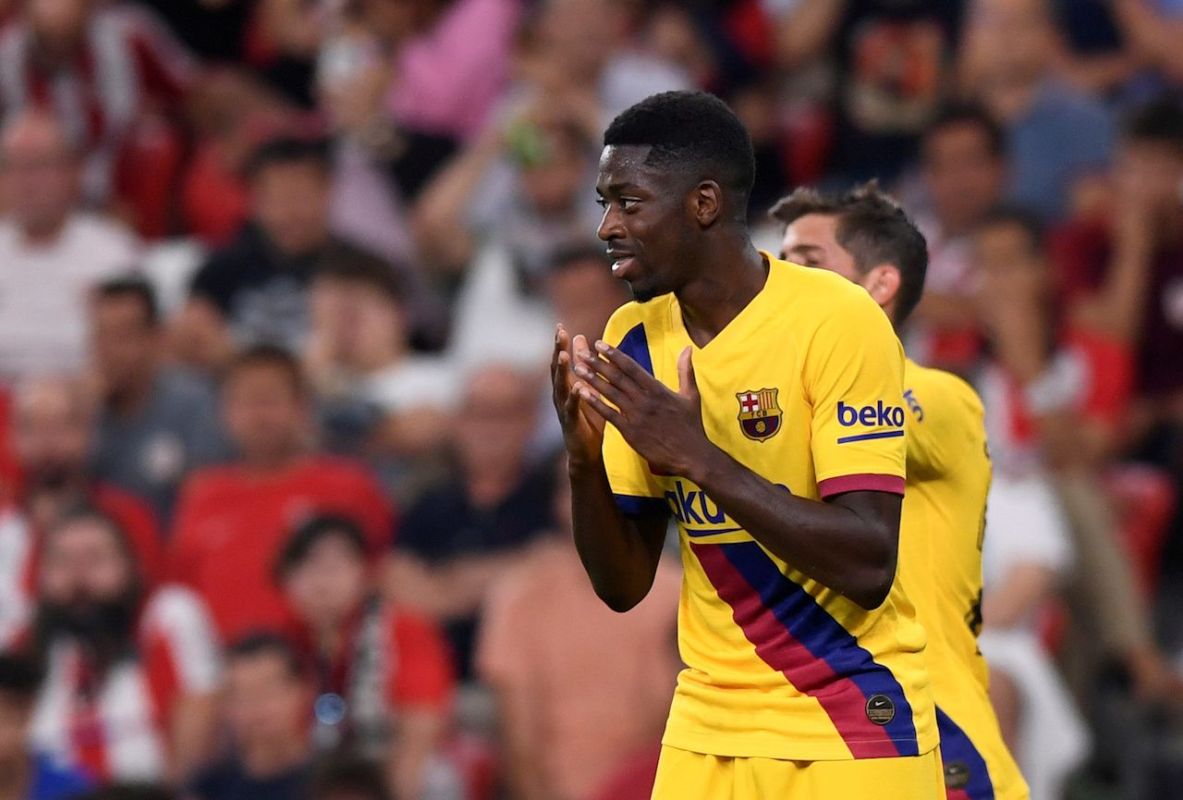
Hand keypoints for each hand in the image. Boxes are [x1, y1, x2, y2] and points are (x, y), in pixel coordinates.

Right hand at [551, 325, 605, 466]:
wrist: (586, 452)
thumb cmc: (588, 419)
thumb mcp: (588, 388)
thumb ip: (584, 365)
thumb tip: (581, 339)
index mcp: (566, 386)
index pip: (562, 361)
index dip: (560, 344)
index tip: (560, 326)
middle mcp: (561, 395)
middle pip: (557, 369)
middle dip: (558, 351)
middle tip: (559, 333)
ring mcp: (563, 408)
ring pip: (561, 386)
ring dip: (563, 370)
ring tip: (565, 355)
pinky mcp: (570, 422)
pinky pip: (571, 408)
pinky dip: (574, 396)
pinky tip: (578, 386)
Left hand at [574, 341, 715, 478]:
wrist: (691, 455)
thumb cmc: (691, 425)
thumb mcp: (691, 395)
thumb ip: (686, 370)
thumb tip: (688, 348)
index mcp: (657, 389)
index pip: (631, 367)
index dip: (614, 354)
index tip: (600, 344)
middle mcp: (644, 399)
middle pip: (617, 377)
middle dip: (597, 363)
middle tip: (581, 351)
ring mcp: (636, 415)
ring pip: (610, 393)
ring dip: (592, 380)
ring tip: (578, 368)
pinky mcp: (630, 431)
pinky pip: (609, 414)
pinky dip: (595, 403)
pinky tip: (582, 393)